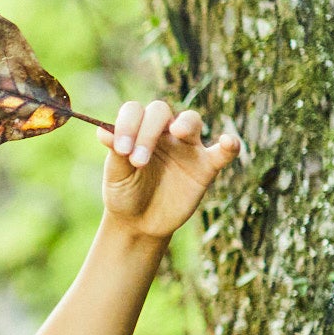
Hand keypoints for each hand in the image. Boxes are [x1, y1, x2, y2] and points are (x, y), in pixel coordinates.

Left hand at [96, 100, 241, 239]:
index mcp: (137, 130)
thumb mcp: (116, 176)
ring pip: (191, 120)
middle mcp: (163, 133)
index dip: (128, 124)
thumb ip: (115, 153)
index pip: (135, 111)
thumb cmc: (125, 194)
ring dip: (185, 123)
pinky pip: (223, 151)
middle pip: (160, 111)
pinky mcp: (206, 166)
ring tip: (178, 132)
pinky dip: (230, 144)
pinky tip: (228, 142)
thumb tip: (102, 130)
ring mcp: (186, 147)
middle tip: (138, 161)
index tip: (121, 149)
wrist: (140, 223)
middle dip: (148, 131)